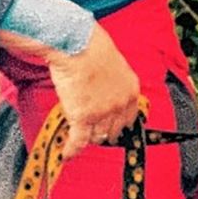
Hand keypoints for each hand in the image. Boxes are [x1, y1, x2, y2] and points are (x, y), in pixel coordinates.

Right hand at [0, 23, 139, 157]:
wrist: (76, 43)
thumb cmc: (90, 45)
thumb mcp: (113, 62)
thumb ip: (113, 80)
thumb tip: (104, 85)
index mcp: (130, 89)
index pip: (129, 118)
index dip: (118, 124)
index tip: (113, 127)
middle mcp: (120, 104)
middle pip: (113, 130)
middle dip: (103, 131)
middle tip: (93, 131)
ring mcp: (102, 112)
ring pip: (96, 136)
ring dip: (87, 137)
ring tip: (78, 138)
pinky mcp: (83, 117)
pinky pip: (78, 141)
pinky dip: (72, 150)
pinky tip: (66, 155)